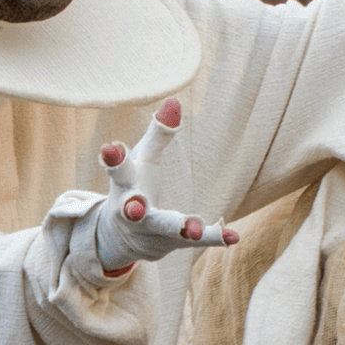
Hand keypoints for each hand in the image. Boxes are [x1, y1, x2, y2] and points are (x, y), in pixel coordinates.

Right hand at [86, 100, 237, 275]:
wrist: (120, 237)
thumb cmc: (135, 184)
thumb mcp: (143, 158)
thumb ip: (159, 133)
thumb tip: (175, 100)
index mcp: (125, 184)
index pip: (118, 170)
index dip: (113, 158)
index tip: (110, 148)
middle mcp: (130, 211)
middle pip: (131, 209)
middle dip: (134, 208)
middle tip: (136, 208)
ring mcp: (148, 231)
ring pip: (162, 230)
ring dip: (177, 228)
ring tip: (193, 228)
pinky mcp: (169, 244)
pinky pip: (193, 241)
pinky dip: (213, 237)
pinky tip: (233, 236)